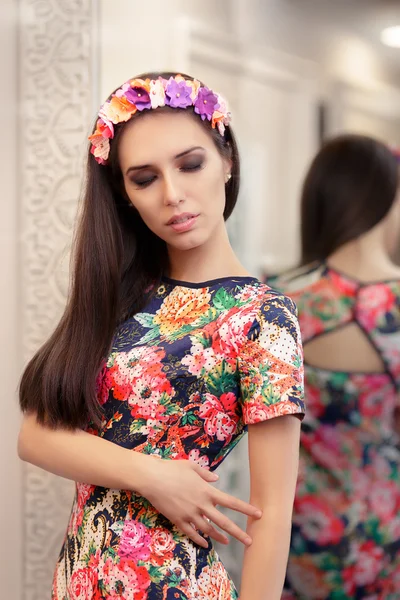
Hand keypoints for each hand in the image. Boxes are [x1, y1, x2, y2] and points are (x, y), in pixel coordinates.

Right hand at [139, 456, 261, 547]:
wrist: (152, 478)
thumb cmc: (172, 468)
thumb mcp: (191, 466)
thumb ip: (205, 474)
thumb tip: (216, 479)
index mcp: (207, 491)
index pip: (231, 502)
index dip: (246, 509)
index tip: (258, 514)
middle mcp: (201, 505)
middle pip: (224, 522)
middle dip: (238, 533)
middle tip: (250, 542)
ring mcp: (190, 514)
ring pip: (208, 530)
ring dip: (219, 537)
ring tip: (228, 542)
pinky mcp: (178, 520)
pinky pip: (191, 533)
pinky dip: (199, 540)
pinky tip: (205, 544)